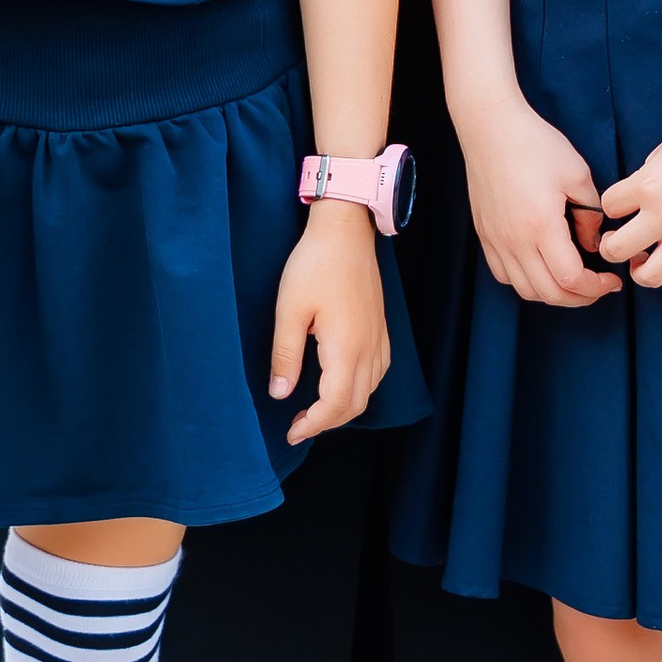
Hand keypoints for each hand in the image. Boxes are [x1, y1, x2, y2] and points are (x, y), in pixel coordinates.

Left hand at [270, 203, 392, 441]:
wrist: (346, 230)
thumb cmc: (315, 264)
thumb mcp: (290, 310)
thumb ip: (285, 355)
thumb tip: (280, 393)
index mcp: (346, 347)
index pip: (335, 404)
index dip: (313, 425)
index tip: (291, 432)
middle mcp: (369, 348)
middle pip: (356, 404)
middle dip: (328, 422)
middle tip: (298, 425)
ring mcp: (379, 338)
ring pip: (369, 390)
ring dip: (345, 407)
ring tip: (315, 409)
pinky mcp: (380, 328)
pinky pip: (378, 372)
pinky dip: (360, 388)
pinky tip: (341, 382)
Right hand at [458, 95, 619, 308]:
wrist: (490, 128)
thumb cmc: (535, 145)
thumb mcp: (577, 174)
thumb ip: (590, 215)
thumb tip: (591, 243)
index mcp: (541, 226)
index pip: (571, 279)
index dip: (597, 288)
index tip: (612, 280)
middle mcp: (515, 240)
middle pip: (549, 293)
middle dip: (580, 298)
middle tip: (598, 287)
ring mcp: (496, 240)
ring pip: (525, 290)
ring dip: (553, 294)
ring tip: (573, 283)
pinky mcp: (485, 235)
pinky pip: (504, 274)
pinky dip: (526, 282)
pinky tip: (541, 269)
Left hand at [598, 99, 661, 296]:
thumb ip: (646, 182)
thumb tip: (635, 207)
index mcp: (647, 185)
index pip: (607, 207)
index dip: (613, 207)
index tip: (624, 206)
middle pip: (616, 251)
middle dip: (613, 247)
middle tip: (623, 241)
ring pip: (650, 277)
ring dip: (642, 270)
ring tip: (648, 259)